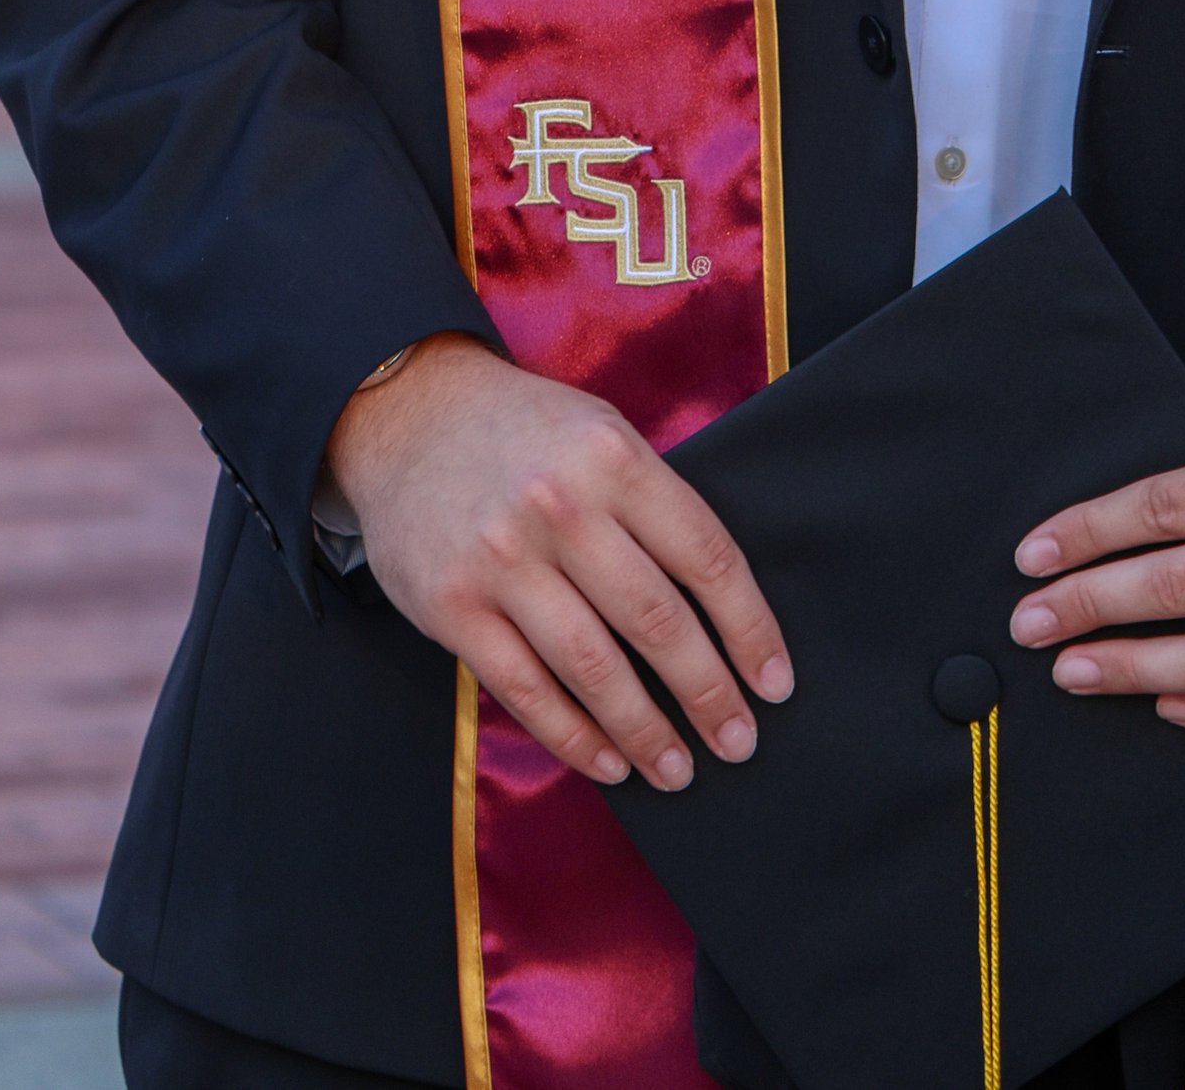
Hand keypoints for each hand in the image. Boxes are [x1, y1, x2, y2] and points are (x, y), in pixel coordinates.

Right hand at [324, 334, 791, 792]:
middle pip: (656, 620)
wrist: (409, 414)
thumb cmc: (528, 432)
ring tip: (678, 770)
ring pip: (593, 667)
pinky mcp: (452, 606)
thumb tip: (722, 608)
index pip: (705, 557)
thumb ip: (654, 505)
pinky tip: (609, 763)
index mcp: (614, 458)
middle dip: (707, 692)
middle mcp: (562, 507)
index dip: (748, 629)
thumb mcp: (604, 432)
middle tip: (738, 743)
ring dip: (645, 730)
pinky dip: (573, 736)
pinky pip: (525, 689)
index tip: (774, 684)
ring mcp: (502, 560)